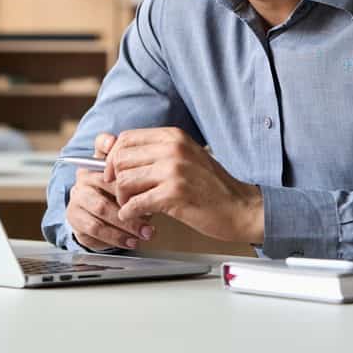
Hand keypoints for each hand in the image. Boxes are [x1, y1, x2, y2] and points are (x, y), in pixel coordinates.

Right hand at [65, 133, 154, 251]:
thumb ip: (138, 170)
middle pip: (106, 183)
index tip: (136, 171)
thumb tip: (149, 167)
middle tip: (152, 212)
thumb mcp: (130, 181)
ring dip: (126, 224)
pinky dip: (116, 238)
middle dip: (130, 200)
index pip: (101, 148)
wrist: (99, 217)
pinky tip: (132, 241)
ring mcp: (77, 200)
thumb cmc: (118, 194)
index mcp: (96, 162)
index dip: (114, 152)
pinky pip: (95, 231)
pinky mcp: (76, 221)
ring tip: (146, 232)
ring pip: (101, 210)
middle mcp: (83, 179)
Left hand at [102, 127, 263, 244]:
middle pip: (120, 159)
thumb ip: (157, 153)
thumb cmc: (212, 186)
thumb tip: (119, 155)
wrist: (240, 207)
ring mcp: (173, 170)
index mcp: (174, 136)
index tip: (112, 173)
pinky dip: (130, 212)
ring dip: (123, 198)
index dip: (113, 157)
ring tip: (133, 206)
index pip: (126, 138)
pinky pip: (135, 203)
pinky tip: (137, 216)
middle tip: (122, 194)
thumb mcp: (186, 157)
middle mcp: (172, 148)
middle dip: (114, 179)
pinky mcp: (174, 194)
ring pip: (124, 181)